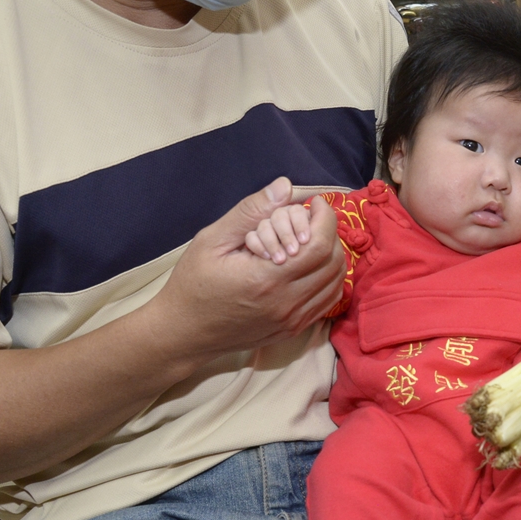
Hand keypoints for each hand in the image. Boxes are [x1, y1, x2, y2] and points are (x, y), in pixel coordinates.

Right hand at [143, 179, 346, 362]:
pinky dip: (328, 278)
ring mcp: (293, 320)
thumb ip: (250, 212)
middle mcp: (286, 303)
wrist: (185, 332)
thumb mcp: (212, 241)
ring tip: (312, 239)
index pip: (318, 244)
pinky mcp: (294, 329)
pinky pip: (327, 301)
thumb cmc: (193, 284)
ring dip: (332, 255)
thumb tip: (285, 186)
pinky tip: (312, 264)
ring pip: (335, 282)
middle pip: (333, 262)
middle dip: (329, 233)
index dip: (325, 218)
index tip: (316, 204)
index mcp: (266, 279)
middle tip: (313, 219)